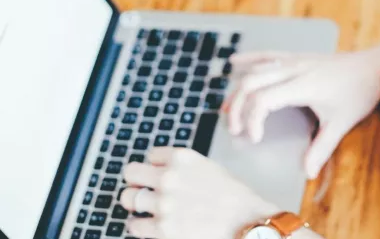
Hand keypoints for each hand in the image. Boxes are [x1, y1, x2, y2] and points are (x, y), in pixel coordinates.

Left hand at [120, 147, 277, 238]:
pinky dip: (140, 225)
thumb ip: (183, 167)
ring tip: (146, 208)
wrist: (247, 222)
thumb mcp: (208, 168)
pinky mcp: (162, 228)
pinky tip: (150, 225)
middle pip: (131, 172)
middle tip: (143, 189)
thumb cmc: (233, 197)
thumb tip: (161, 171)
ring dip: (137, 203)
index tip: (159, 174)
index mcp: (181, 158)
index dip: (155, 166)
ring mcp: (163, 203)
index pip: (150, 155)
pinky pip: (134, 224)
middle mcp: (169, 177)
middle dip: (137, 181)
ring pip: (128, 198)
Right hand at [223, 43, 379, 178]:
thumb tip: (307, 173)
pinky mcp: (297, 56)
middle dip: (238, 108)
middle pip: (251, 84)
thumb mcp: (341, 123)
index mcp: (302, 85)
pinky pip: (267, 55)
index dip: (252, 120)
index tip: (255, 140)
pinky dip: (249, 59)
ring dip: (238, 90)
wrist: (375, 67)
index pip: (263, 100)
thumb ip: (322, 148)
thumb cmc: (359, 93)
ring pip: (255, 70)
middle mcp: (293, 69)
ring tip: (227, 109)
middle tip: (236, 131)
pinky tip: (234, 63)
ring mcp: (294, 60)